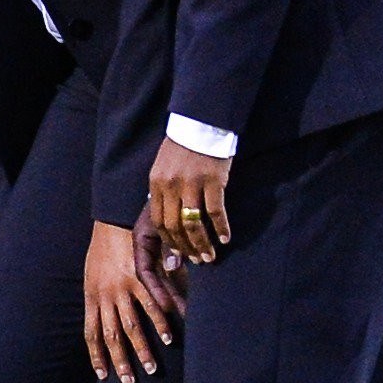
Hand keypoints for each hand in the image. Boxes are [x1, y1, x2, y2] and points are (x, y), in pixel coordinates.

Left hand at [83, 219, 183, 382]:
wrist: (111, 221)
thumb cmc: (102, 249)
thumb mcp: (92, 275)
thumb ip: (101, 298)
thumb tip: (106, 321)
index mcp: (91, 297)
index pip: (91, 333)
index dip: (96, 356)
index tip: (103, 375)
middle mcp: (104, 296)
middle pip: (111, 336)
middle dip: (119, 361)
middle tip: (128, 382)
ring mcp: (121, 288)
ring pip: (131, 326)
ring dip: (141, 349)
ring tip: (152, 368)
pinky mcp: (139, 277)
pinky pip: (151, 304)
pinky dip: (161, 322)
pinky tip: (169, 337)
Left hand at [148, 137, 233, 264]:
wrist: (201, 122)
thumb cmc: (183, 146)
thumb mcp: (164, 167)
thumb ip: (164, 191)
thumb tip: (167, 219)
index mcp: (156, 183)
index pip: (158, 221)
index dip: (169, 241)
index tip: (179, 254)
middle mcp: (170, 186)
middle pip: (174, 226)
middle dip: (186, 247)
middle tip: (198, 260)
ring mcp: (191, 184)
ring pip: (193, 223)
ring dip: (202, 243)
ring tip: (211, 255)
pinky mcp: (212, 180)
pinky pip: (215, 212)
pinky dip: (221, 228)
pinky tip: (226, 238)